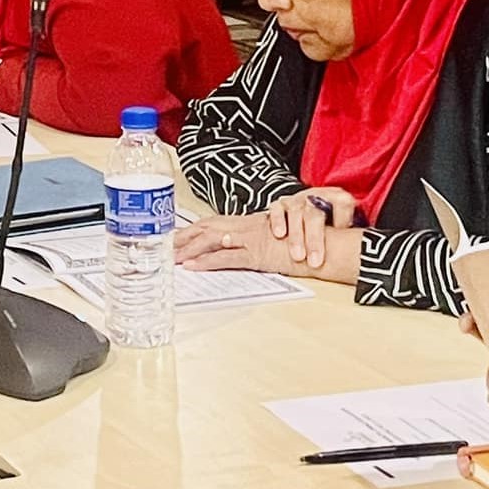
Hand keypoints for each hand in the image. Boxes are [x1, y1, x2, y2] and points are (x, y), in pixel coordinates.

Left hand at [172, 212, 362, 285]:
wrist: (326, 243)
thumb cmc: (306, 243)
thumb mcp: (276, 240)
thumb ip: (257, 242)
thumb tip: (238, 250)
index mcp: (250, 222)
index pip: (214, 222)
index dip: (192, 229)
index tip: (173, 236)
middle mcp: (247, 226)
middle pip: (207, 227)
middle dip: (183, 237)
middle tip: (162, 246)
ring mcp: (252, 238)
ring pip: (212, 240)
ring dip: (188, 249)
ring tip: (169, 257)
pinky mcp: (258, 254)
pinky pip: (228, 257)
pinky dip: (207, 261)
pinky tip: (192, 266)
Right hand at [262, 187, 358, 270]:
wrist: (307, 206)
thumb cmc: (329, 221)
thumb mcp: (343, 223)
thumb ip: (349, 233)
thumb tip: (359, 254)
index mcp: (336, 198)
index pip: (342, 203)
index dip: (343, 218)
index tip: (342, 233)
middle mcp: (315, 197)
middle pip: (315, 214)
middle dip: (314, 239)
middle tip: (316, 262)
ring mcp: (297, 200)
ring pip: (296, 213)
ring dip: (296, 236)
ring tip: (298, 256)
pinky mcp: (280, 204)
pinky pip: (277, 209)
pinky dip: (278, 221)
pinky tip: (279, 235)